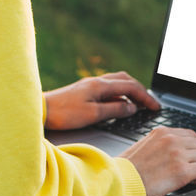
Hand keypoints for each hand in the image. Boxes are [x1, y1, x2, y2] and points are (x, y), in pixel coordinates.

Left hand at [43, 71, 160, 130]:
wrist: (40, 110)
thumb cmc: (64, 113)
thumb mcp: (93, 115)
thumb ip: (115, 110)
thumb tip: (131, 108)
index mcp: (101, 85)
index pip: (131, 88)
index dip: (146, 98)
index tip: (155, 107)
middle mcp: (97, 81)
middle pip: (126, 80)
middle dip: (141, 91)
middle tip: (150, 104)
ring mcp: (90, 85)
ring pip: (117, 82)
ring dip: (130, 90)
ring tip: (137, 103)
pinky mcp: (84, 90)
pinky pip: (108, 87)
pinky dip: (119, 93)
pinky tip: (118, 104)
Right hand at [118, 127, 195, 195]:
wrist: (121, 183)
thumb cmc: (128, 170)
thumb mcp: (143, 145)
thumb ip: (160, 143)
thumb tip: (175, 149)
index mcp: (162, 132)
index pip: (191, 135)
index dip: (193, 148)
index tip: (190, 157)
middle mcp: (172, 140)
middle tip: (191, 168)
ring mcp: (178, 155)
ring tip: (191, 176)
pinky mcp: (182, 171)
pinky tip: (193, 180)